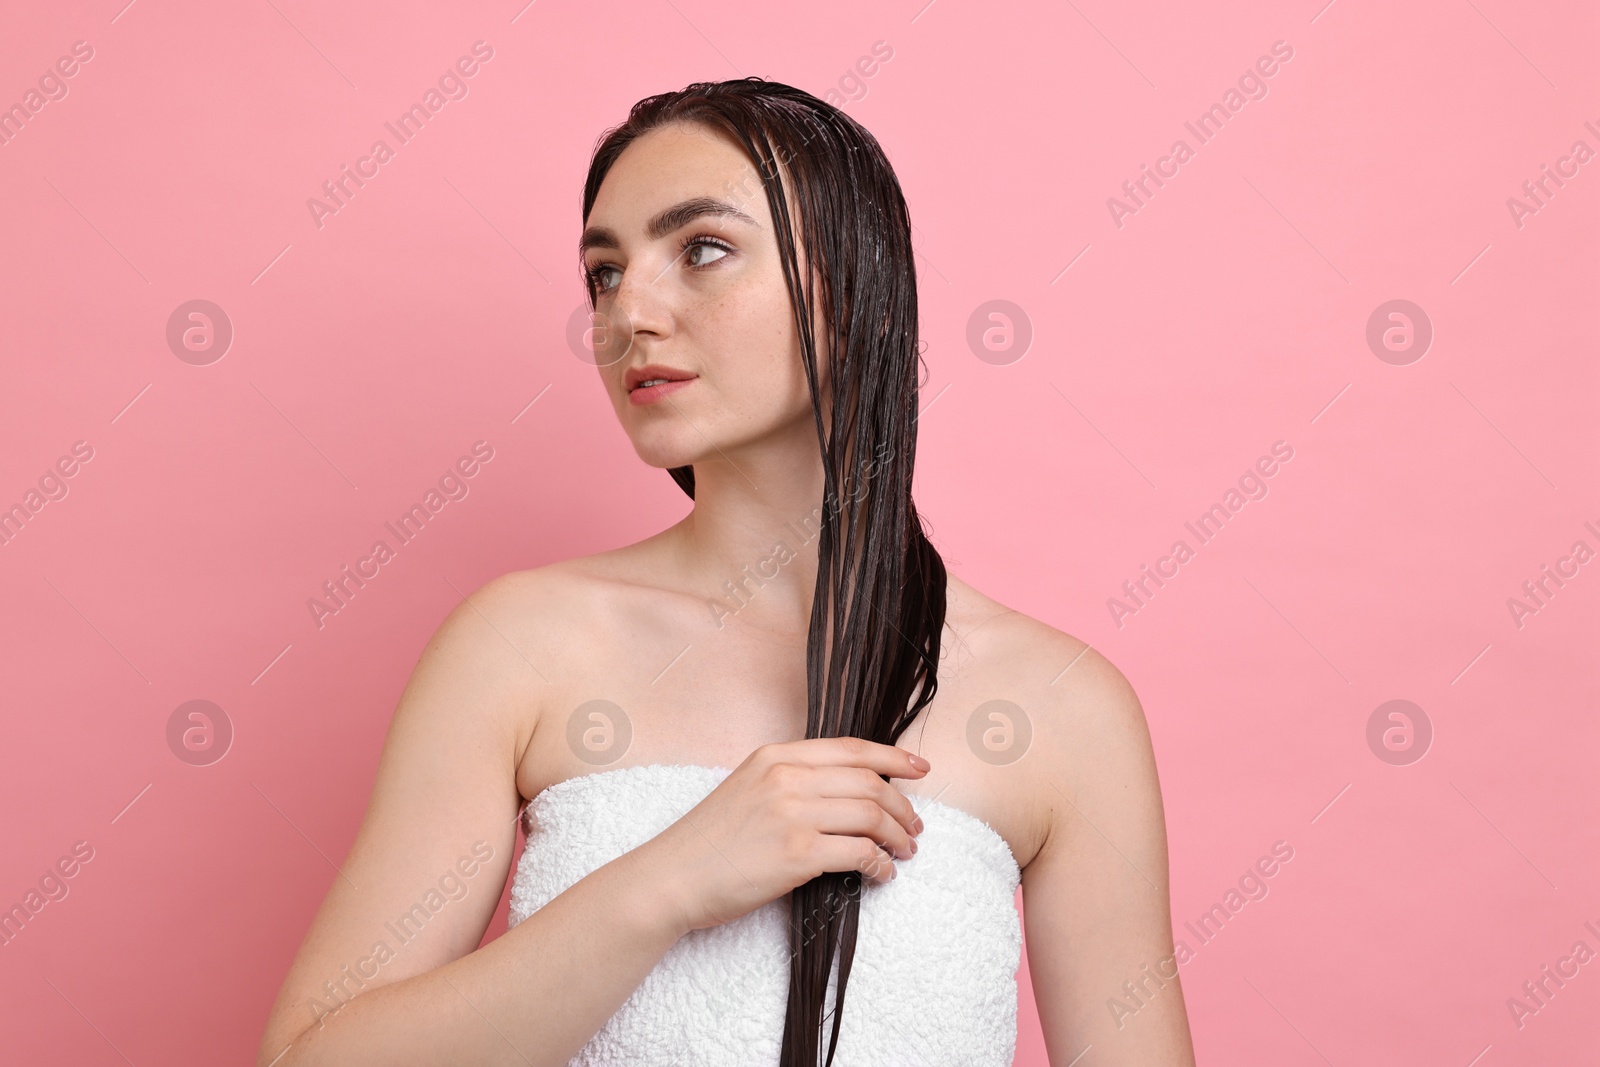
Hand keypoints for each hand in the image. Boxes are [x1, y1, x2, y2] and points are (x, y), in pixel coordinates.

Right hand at [642, 737, 930, 933]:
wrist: (672, 878)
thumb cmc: (708, 842)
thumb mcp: (747, 788)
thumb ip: (790, 780)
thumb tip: (845, 790)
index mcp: (776, 756)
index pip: (851, 748)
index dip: (893, 757)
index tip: (920, 768)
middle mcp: (787, 777)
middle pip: (869, 782)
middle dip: (902, 806)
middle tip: (915, 827)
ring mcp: (793, 814)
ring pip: (871, 815)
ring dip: (898, 836)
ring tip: (905, 851)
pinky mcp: (797, 853)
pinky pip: (860, 853)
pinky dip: (881, 864)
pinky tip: (882, 873)